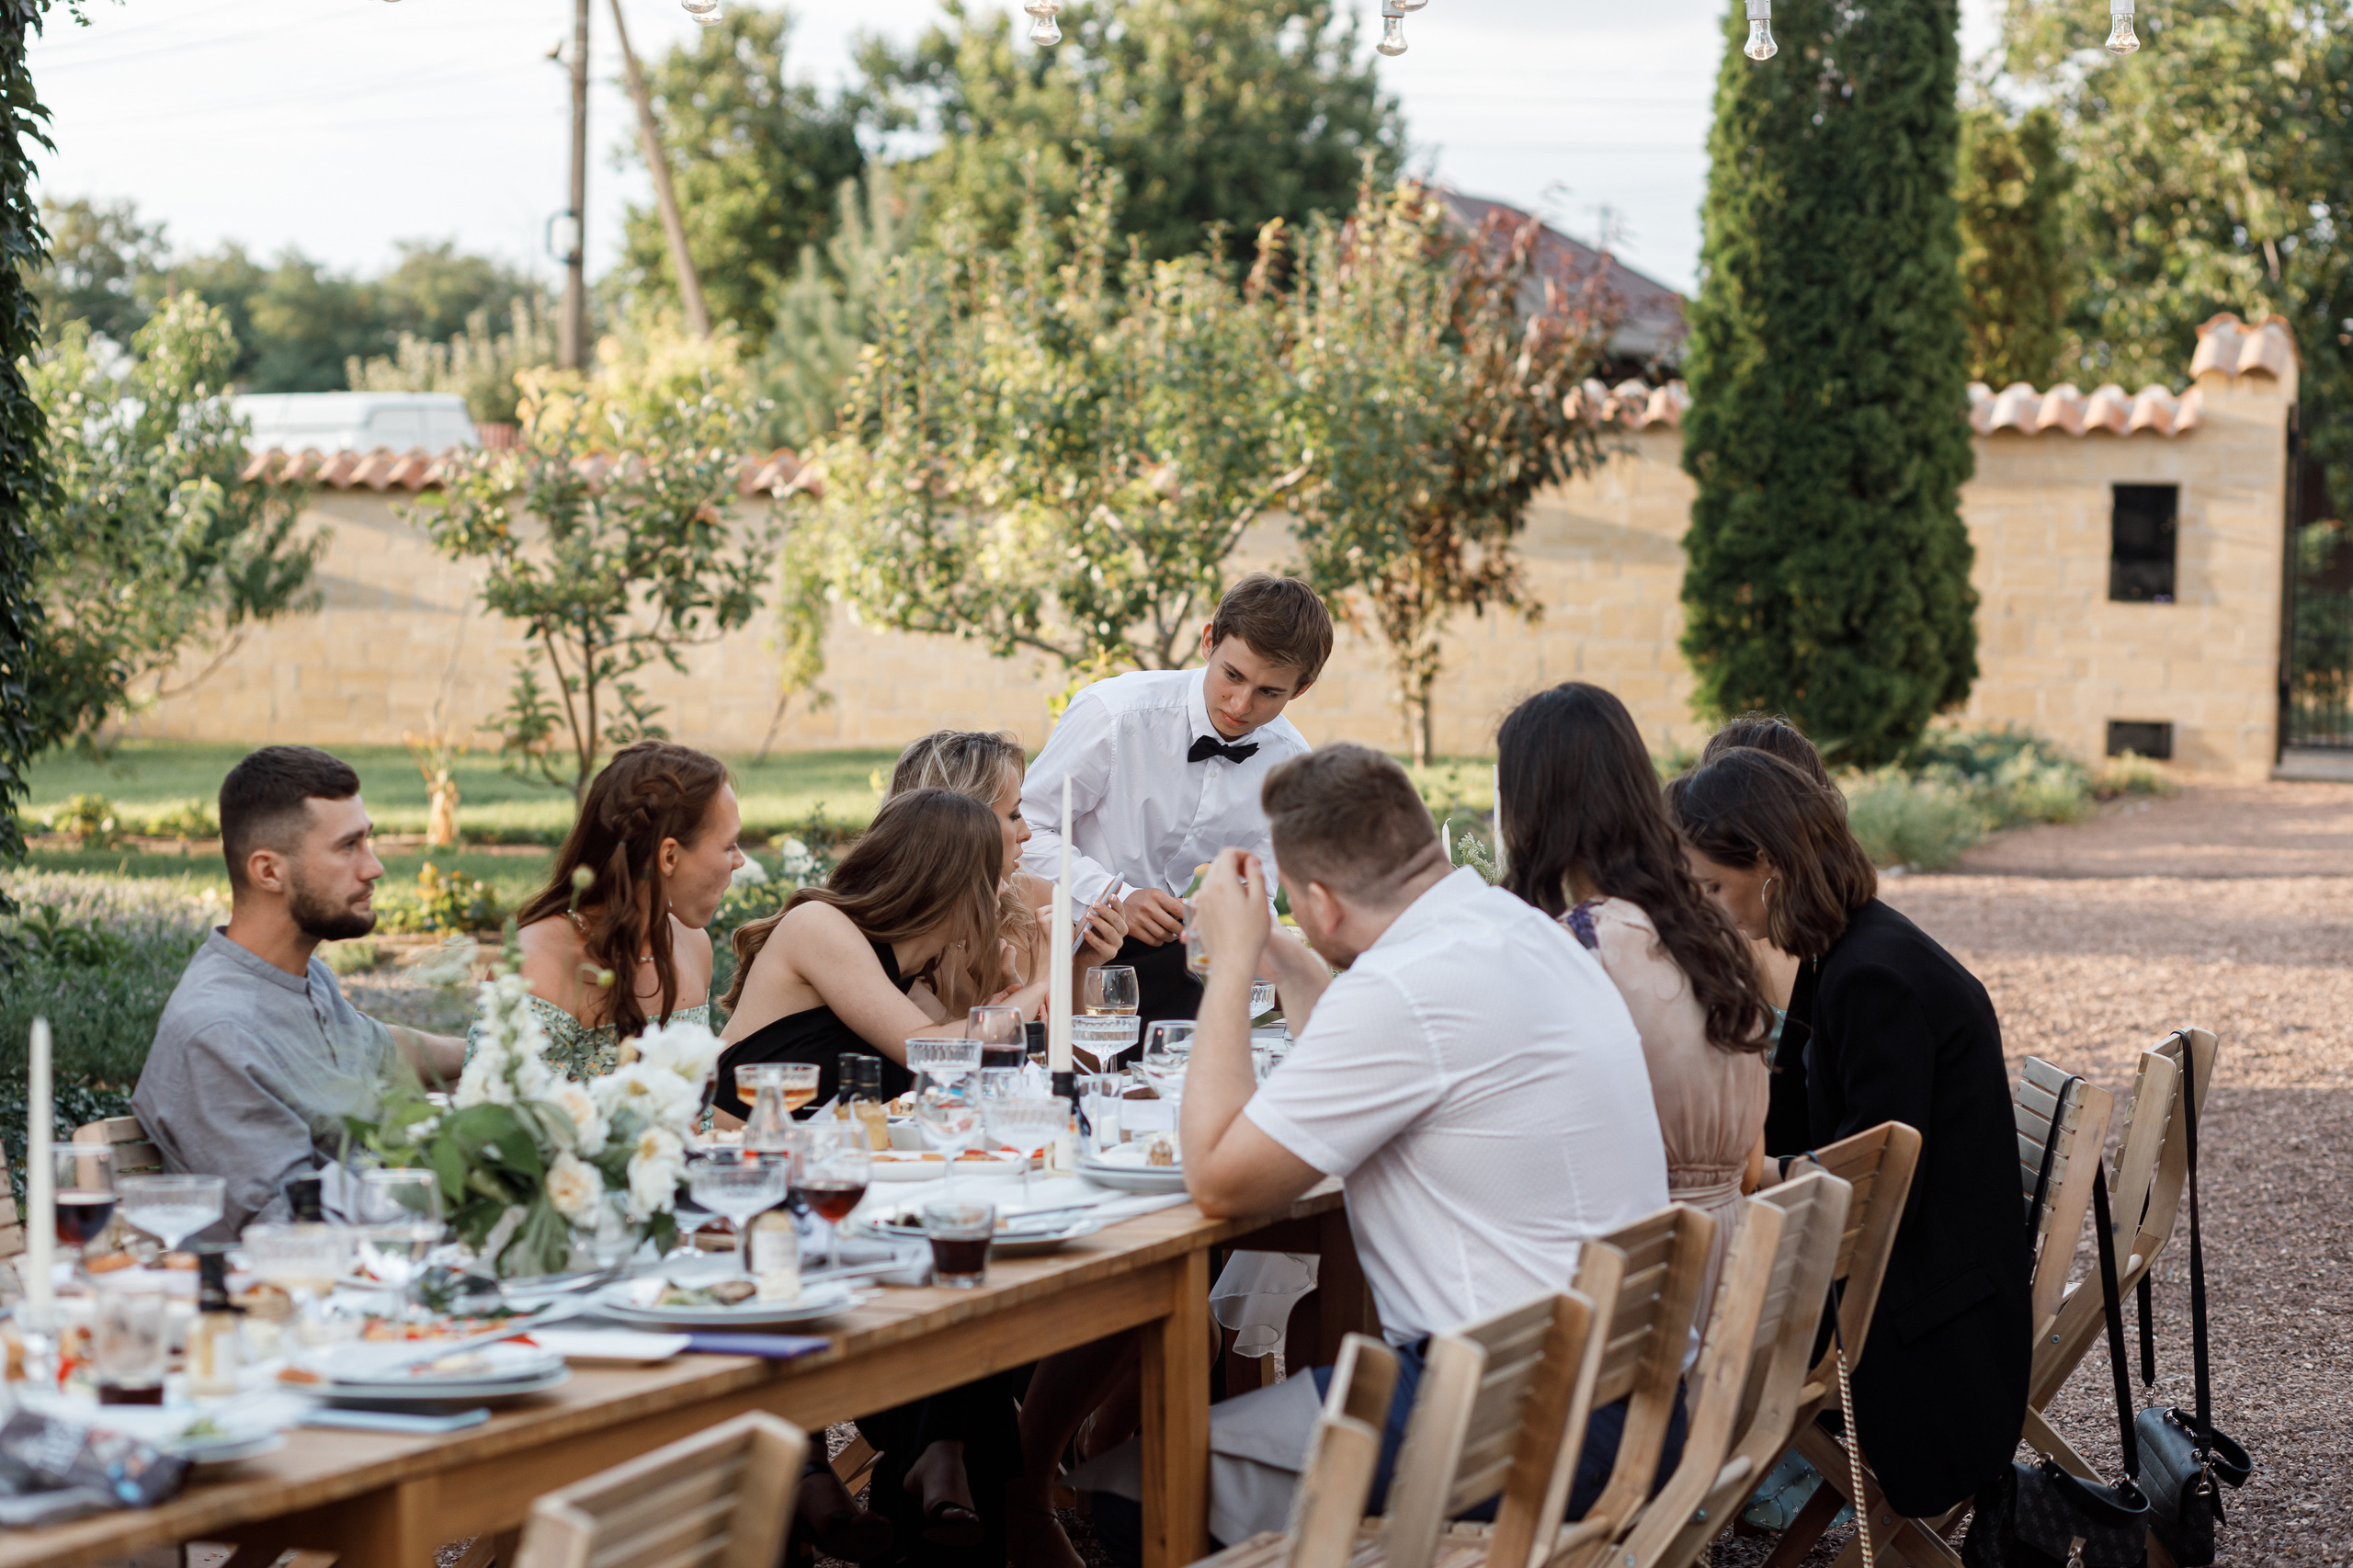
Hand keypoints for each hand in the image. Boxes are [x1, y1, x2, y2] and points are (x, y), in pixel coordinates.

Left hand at [1078, 896, 1127, 963]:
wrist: (1077, 951)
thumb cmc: (1087, 930)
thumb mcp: (1093, 912)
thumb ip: (1104, 897)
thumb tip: (1115, 880)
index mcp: (1118, 921)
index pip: (1121, 910)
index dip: (1117, 903)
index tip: (1110, 895)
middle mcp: (1120, 932)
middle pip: (1118, 921)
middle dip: (1106, 912)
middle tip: (1094, 905)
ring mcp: (1116, 944)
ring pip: (1111, 932)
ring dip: (1099, 923)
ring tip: (1088, 917)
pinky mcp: (1109, 954)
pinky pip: (1102, 946)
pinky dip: (1093, 938)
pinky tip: (1085, 932)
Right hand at [1122, 886, 1188, 944]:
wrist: (1120, 906)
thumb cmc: (1144, 900)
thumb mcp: (1158, 895)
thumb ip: (1176, 902)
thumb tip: (1194, 905)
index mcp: (1157, 896)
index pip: (1178, 909)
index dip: (1189, 917)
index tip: (1194, 923)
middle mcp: (1148, 907)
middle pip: (1172, 925)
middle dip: (1181, 931)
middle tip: (1184, 932)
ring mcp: (1140, 919)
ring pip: (1163, 935)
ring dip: (1170, 937)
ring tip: (1171, 934)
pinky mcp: (1134, 929)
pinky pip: (1153, 941)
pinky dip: (1160, 941)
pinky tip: (1160, 936)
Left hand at [1192, 848, 1271, 973]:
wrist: (1232, 964)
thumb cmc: (1250, 936)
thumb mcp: (1260, 902)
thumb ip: (1256, 876)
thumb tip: (1251, 862)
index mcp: (1223, 883)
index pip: (1228, 853)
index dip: (1243, 854)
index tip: (1254, 865)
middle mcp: (1207, 890)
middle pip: (1217, 864)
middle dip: (1234, 864)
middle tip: (1250, 876)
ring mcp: (1200, 904)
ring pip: (1209, 880)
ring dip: (1225, 879)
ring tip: (1242, 892)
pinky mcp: (1198, 917)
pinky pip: (1205, 897)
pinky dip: (1217, 893)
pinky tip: (1229, 907)